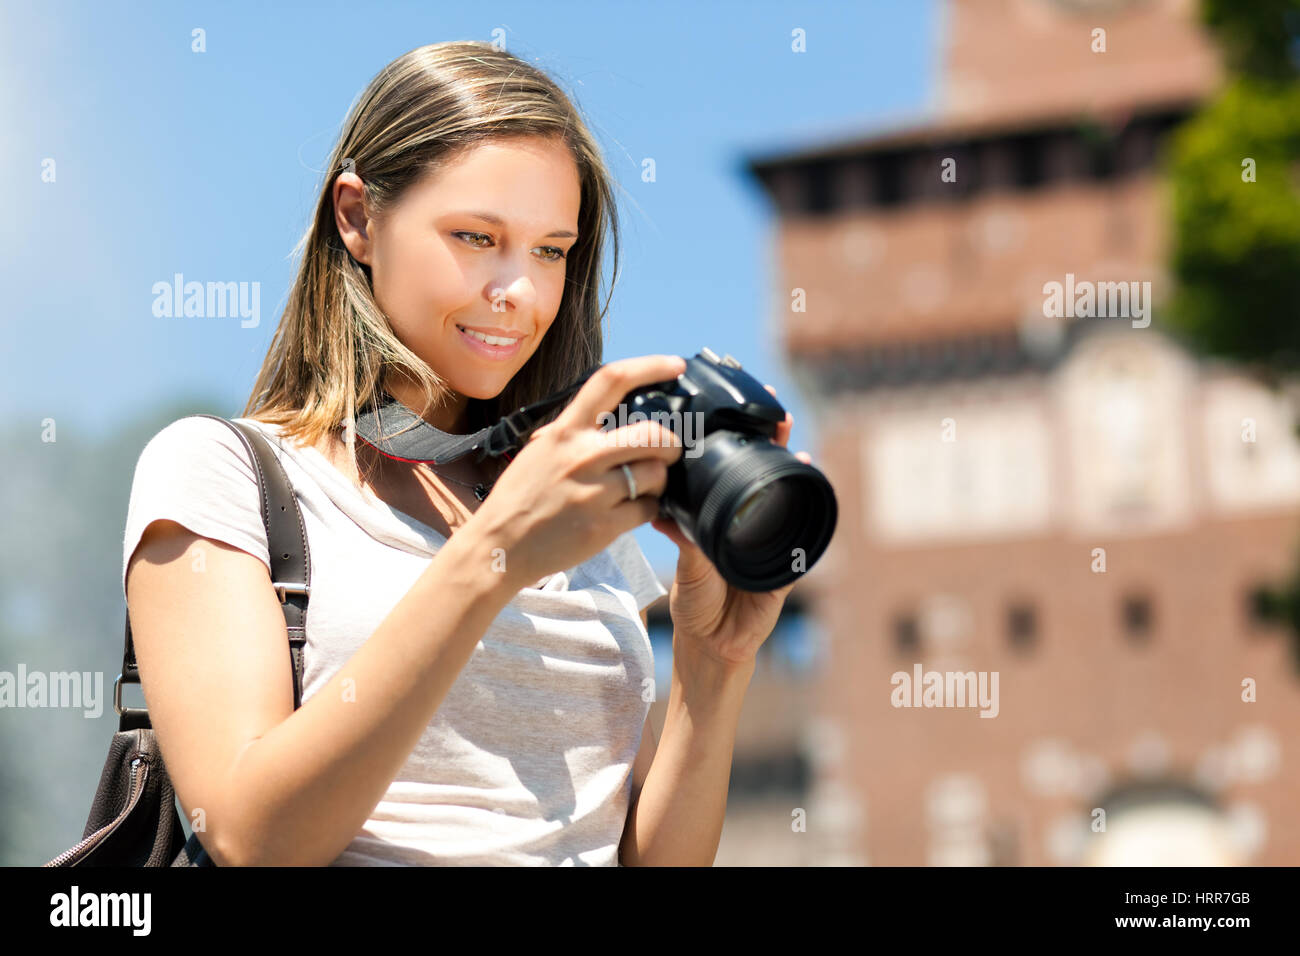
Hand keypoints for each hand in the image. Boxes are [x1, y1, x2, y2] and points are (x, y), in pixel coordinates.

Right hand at [465, 355, 685, 589]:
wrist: (499, 546)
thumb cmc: (521, 497)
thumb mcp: (541, 449)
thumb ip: (576, 431)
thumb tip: (616, 414)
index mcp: (566, 430)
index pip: (612, 381)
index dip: (651, 366)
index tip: (675, 365)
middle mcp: (582, 455)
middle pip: (654, 433)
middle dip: (671, 443)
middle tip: (667, 452)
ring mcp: (595, 491)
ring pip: (657, 473)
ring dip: (659, 480)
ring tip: (642, 487)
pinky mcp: (604, 526)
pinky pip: (649, 509)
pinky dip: (648, 509)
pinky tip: (631, 511)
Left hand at [650, 384, 812, 668]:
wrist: (710, 645)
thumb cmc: (697, 602)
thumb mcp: (687, 564)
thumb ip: (684, 538)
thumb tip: (665, 513)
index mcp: (725, 518)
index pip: (736, 471)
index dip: (742, 443)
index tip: (743, 412)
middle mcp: (751, 524)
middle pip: (768, 474)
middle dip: (774, 443)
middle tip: (778, 413)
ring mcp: (772, 542)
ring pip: (787, 500)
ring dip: (795, 472)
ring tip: (795, 447)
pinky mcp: (787, 568)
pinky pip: (800, 539)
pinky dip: (804, 519)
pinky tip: (806, 495)